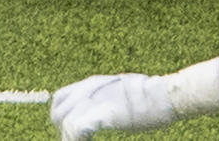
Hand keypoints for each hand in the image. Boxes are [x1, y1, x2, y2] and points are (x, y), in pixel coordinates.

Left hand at [51, 74, 176, 137]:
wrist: (162, 95)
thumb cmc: (148, 96)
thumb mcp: (120, 92)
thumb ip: (106, 99)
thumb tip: (103, 111)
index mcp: (91, 83)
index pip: (59, 98)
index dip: (62, 116)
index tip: (77, 132)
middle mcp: (88, 90)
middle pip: (57, 111)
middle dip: (63, 129)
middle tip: (82, 139)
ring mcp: (94, 100)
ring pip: (64, 122)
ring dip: (71, 137)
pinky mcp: (102, 113)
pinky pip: (76, 128)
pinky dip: (78, 139)